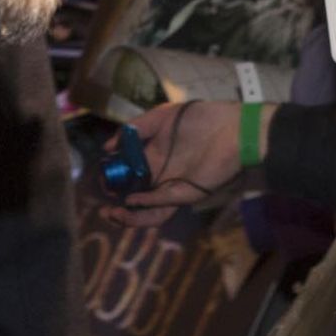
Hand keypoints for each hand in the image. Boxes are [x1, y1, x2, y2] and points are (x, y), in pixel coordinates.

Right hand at [97, 101, 256, 227]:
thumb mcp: (161, 118)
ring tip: (113, 215)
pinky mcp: (187, 194)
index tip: (102, 179)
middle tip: (104, 208)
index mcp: (155, 160)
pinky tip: (131, 202)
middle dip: (118, 208)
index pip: (130, 177)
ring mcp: (174, 188)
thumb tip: (109, 147)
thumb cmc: (201, 119)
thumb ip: (134, 130)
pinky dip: (146, 206)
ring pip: (149, 211)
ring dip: (130, 217)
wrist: (233, 128)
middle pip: (137, 200)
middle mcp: (162, 178)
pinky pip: (163, 204)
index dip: (115, 181)